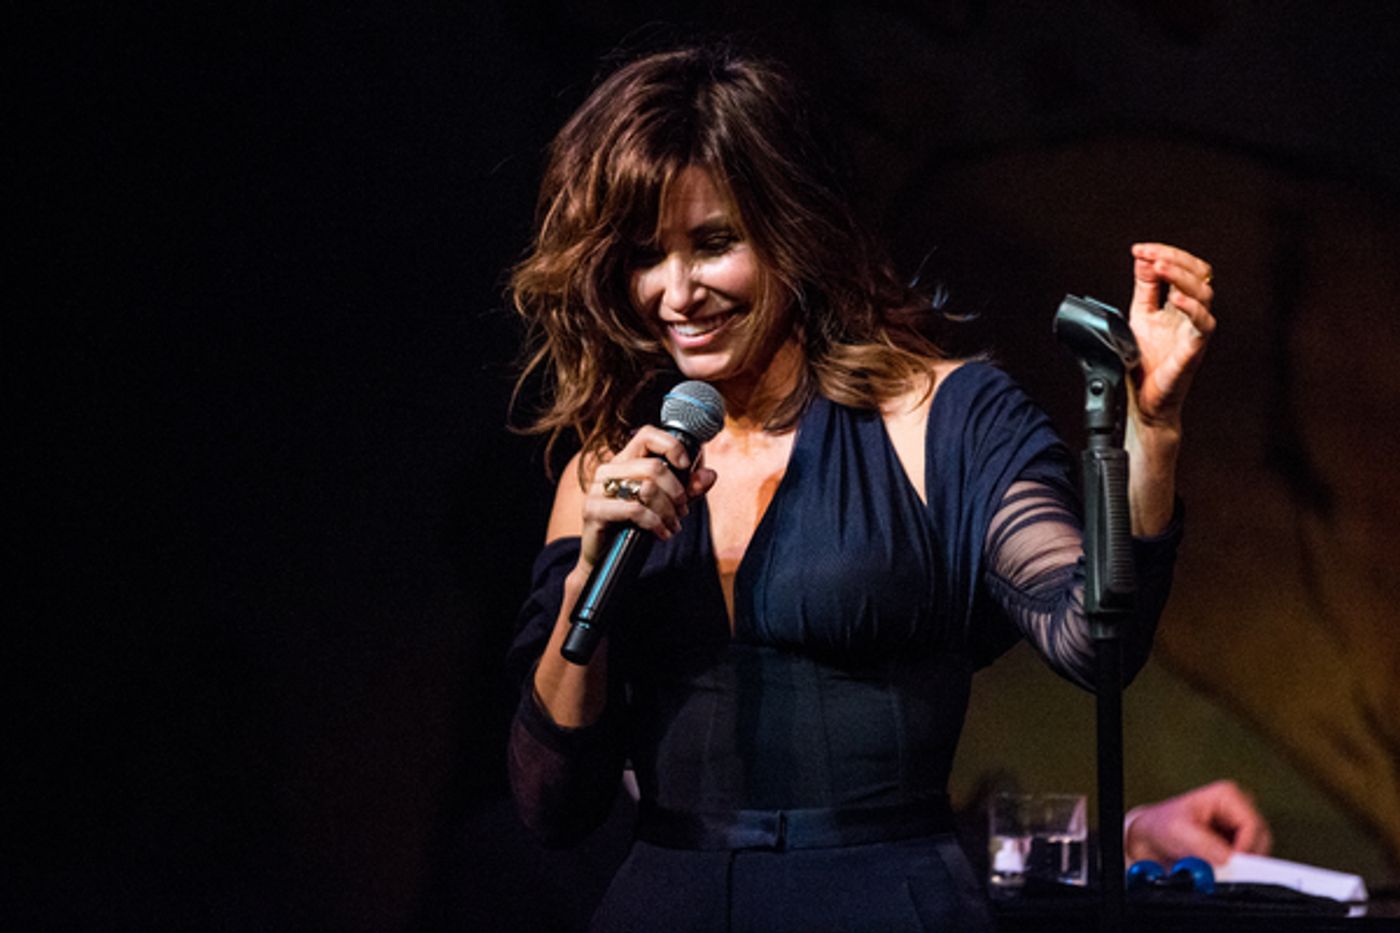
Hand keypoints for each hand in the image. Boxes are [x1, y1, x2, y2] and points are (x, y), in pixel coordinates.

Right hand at [578, 426, 716, 569]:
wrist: (605, 556)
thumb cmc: (634, 524)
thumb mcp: (667, 504)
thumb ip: (688, 488)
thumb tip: (710, 475)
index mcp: (625, 460)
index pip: (647, 435)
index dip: (671, 446)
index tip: (686, 465)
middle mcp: (609, 469)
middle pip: (654, 467)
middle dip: (677, 491)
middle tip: (683, 510)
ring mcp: (597, 488)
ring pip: (646, 488)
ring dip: (668, 511)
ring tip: (674, 524)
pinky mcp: (593, 509)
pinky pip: (634, 510)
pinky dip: (655, 523)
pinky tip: (662, 533)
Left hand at [1124, 780, 1272, 866]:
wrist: (1153, 837)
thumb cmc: (1163, 826)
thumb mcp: (1179, 832)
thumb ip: (1205, 844)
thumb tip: (1229, 859)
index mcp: (1228, 794)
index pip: (1252, 824)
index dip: (1246, 847)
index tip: (1231, 864)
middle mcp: (1239, 805)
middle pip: (1261, 837)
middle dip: (1246, 857)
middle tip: (1226, 870)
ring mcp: (1240, 822)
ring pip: (1259, 849)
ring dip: (1242, 863)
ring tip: (1216, 866)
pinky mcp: (1239, 838)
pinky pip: (1250, 857)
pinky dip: (1239, 866)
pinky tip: (1219, 866)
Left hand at [1127, 243, 1216, 433]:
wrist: (1144, 401)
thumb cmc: (1145, 363)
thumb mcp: (1139, 316)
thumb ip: (1144, 288)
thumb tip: (1143, 258)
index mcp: (1179, 304)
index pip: (1184, 268)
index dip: (1165, 254)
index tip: (1139, 249)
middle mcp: (1191, 314)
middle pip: (1200, 273)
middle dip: (1175, 257)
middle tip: (1149, 253)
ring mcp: (1195, 331)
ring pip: (1204, 293)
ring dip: (1180, 275)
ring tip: (1159, 266)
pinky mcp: (1194, 349)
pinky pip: (1202, 324)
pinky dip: (1190, 307)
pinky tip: (1174, 297)